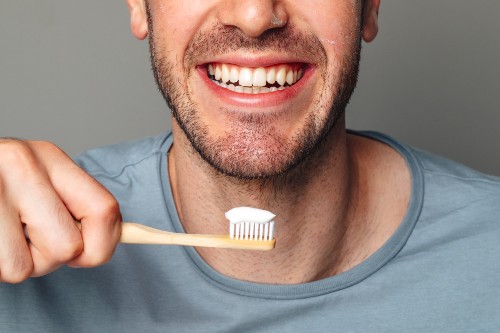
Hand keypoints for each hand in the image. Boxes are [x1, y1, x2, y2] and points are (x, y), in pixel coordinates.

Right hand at [0, 139, 120, 282]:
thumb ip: (77, 207)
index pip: (105, 210)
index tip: (88, 254)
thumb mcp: (41, 184)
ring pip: (28, 268)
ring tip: (1, 234)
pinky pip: (2, 270)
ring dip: (17, 262)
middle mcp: (19, 163)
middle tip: (26, 236)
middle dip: (50, 257)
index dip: (105, 244)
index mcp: (49, 157)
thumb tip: (110, 243)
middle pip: (68, 248)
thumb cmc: (1, 188)